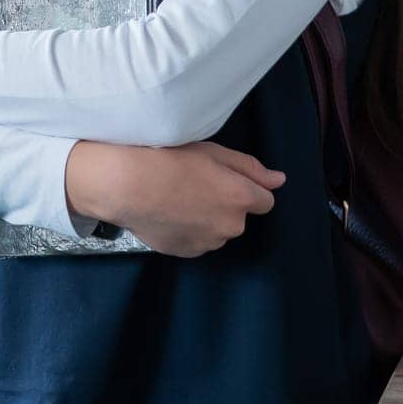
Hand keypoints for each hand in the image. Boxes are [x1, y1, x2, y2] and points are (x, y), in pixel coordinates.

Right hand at [66, 140, 285, 257]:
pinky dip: (188, 229)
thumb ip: (250, 168)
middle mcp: (230, 226)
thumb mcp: (211, 151)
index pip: (265, 200)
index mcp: (240, 198)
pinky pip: (196, 240)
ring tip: (176, 198)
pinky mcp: (186, 253)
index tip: (221, 178)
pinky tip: (167, 212)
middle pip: (239, 216)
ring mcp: (207, 243)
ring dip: (206, 218)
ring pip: (217, 230)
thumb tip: (280, 181)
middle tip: (194, 184)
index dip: (244, 187)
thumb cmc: (166, 157)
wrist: (122, 183)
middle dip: (225, 203)